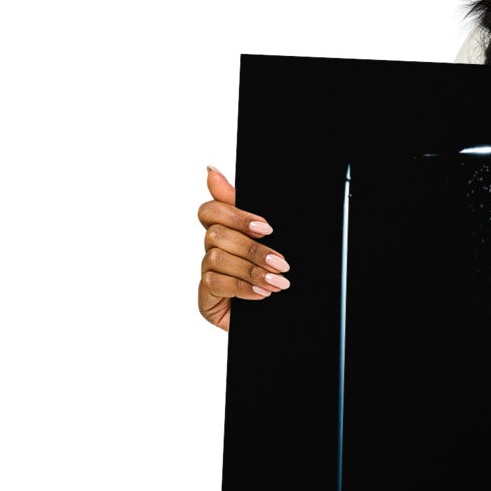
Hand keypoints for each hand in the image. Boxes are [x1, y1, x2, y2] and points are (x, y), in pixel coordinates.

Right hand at [196, 166, 290, 331]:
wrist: (283, 319)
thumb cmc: (273, 279)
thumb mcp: (268, 242)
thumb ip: (243, 210)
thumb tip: (211, 170)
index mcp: (226, 232)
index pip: (211, 210)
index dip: (234, 214)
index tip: (266, 227)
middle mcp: (212, 250)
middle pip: (216, 234)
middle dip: (252, 249)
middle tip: (281, 262)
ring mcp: (208, 274)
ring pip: (217, 258)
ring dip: (251, 270)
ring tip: (277, 283)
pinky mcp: (206, 298)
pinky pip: (215, 283)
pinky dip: (242, 286)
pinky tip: (261, 294)